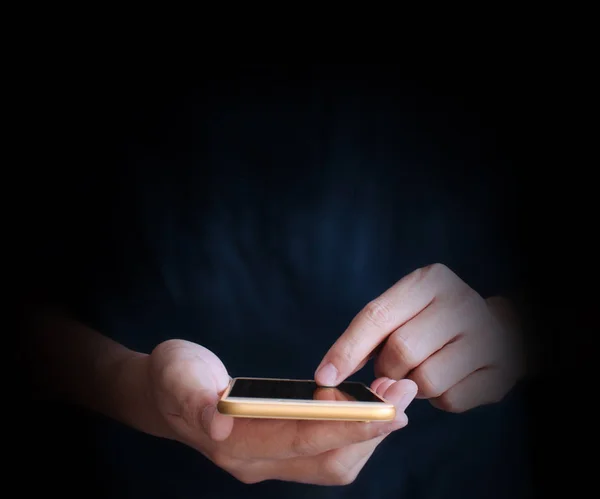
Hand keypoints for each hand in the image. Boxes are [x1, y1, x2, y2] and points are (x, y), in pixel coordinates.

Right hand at [145, 339, 417, 484]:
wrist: (163, 395)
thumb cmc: (172, 376)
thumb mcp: (176, 374)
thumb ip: (194, 397)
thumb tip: (218, 424)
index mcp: (235, 443)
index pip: (301, 439)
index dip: (346, 425)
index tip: (387, 408)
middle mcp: (257, 462)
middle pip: (328, 457)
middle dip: (372, 428)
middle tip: (405, 392)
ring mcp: (270, 462)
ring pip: (334, 463)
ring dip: (370, 433)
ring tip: (397, 397)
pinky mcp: (279, 453)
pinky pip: (327, 455)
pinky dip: (355, 434)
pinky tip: (371, 410)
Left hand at [315, 264, 524, 412]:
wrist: (497, 330)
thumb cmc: (431, 322)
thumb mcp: (402, 312)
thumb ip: (370, 338)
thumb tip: (333, 377)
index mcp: (429, 281)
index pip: (376, 316)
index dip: (346, 350)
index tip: (323, 377)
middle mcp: (461, 301)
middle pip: (401, 350)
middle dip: (386, 369)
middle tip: (390, 370)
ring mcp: (486, 335)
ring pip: (425, 380)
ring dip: (412, 386)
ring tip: (421, 372)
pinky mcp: (500, 370)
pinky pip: (450, 400)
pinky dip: (439, 399)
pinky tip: (448, 380)